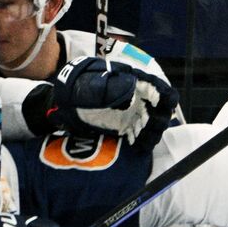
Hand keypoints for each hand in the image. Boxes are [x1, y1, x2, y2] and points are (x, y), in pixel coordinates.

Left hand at [51, 56, 179, 149]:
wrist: (62, 104)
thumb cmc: (77, 88)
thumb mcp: (90, 84)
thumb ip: (110, 86)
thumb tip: (133, 85)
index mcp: (133, 80)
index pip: (159, 87)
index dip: (165, 95)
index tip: (164, 104)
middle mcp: (138, 97)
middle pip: (163, 107)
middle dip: (160, 117)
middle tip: (150, 124)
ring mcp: (133, 113)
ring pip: (155, 123)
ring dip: (154, 131)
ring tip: (144, 138)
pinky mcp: (127, 128)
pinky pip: (143, 136)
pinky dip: (144, 142)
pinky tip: (138, 145)